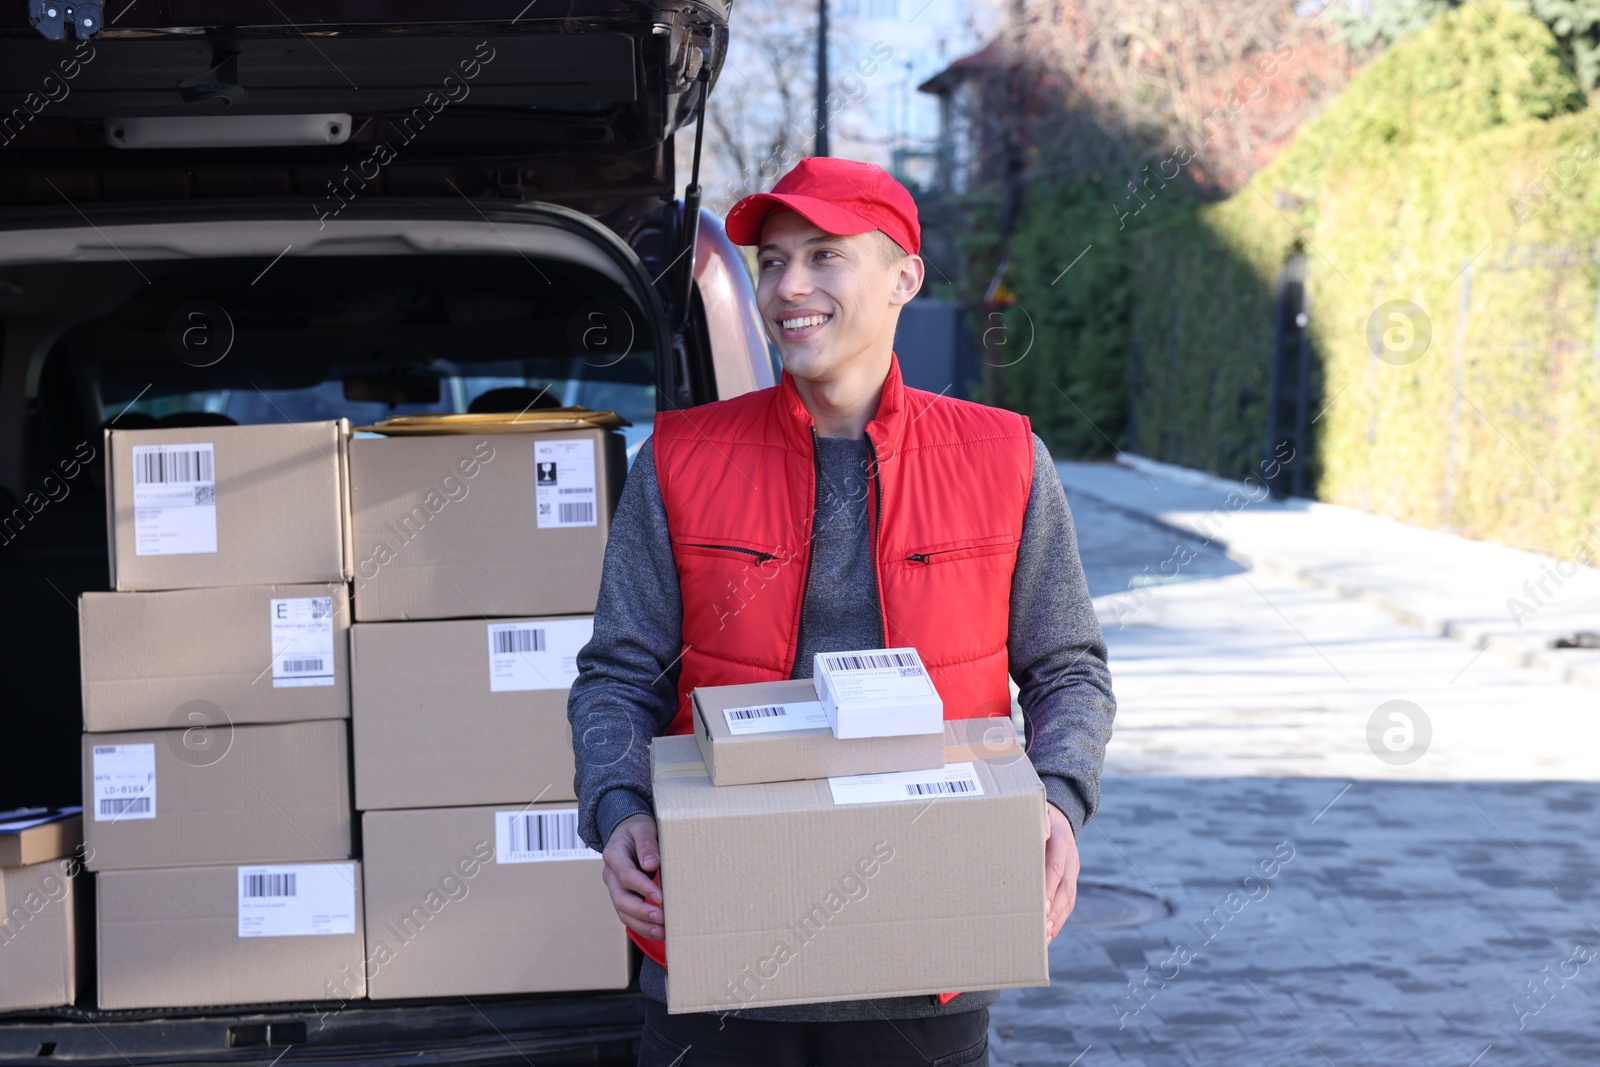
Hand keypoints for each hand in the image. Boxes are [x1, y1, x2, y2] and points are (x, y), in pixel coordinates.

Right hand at [602, 813, 664, 939]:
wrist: (626, 832)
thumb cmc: (637, 828)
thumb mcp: (643, 827)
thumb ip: (647, 843)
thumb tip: (651, 864)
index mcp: (614, 855)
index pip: (626, 875)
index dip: (643, 888)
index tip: (661, 897)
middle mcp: (611, 875)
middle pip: (621, 899)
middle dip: (641, 912)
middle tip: (661, 918)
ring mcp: (615, 888)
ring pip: (623, 912)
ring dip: (642, 925)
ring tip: (662, 932)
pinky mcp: (623, 897)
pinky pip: (629, 916)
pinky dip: (642, 926)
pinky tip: (658, 932)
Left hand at [1044, 802, 1078, 941]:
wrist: (1058, 814)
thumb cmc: (1037, 813)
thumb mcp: (1037, 808)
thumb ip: (1039, 818)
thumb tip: (1042, 832)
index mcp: (1062, 839)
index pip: (1056, 866)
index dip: (1049, 887)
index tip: (1040, 905)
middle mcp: (1071, 858)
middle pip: (1066, 888)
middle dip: (1054, 910)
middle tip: (1041, 928)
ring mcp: (1072, 870)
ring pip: (1069, 899)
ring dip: (1057, 920)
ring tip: (1044, 938)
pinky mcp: (1070, 880)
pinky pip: (1067, 902)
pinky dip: (1059, 919)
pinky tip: (1048, 934)